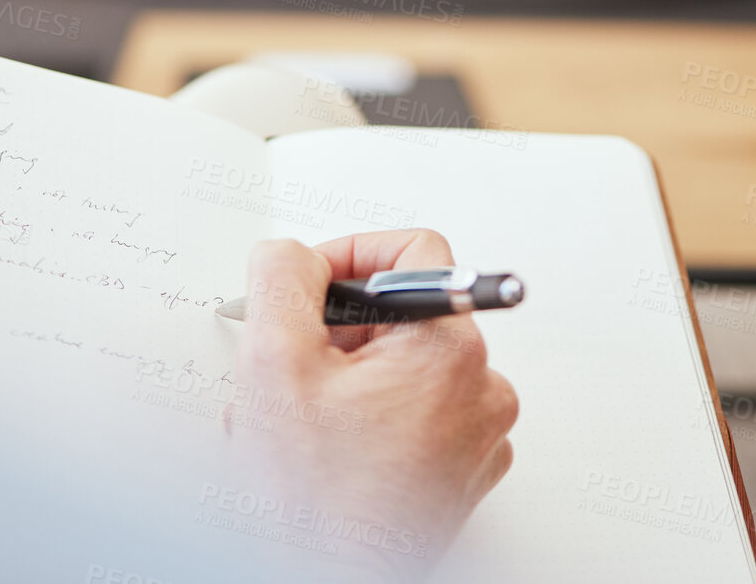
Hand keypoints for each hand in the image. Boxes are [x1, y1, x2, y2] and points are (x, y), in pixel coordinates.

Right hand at [226, 230, 517, 580]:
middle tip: (290, 370)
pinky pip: (414, 417)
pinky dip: (366, 421)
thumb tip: (293, 254)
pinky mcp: (461, 474)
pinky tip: (322, 452)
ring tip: (296, 424)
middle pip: (401, 316)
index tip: (310, 284)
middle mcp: (480, 389)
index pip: (412, 251)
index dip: (348, 256)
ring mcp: (475, 437)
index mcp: (450, 349)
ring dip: (340, 381)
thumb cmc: (316, 505)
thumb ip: (283, 278)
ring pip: (400, 369)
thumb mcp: (275, 361)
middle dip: (333, 333)